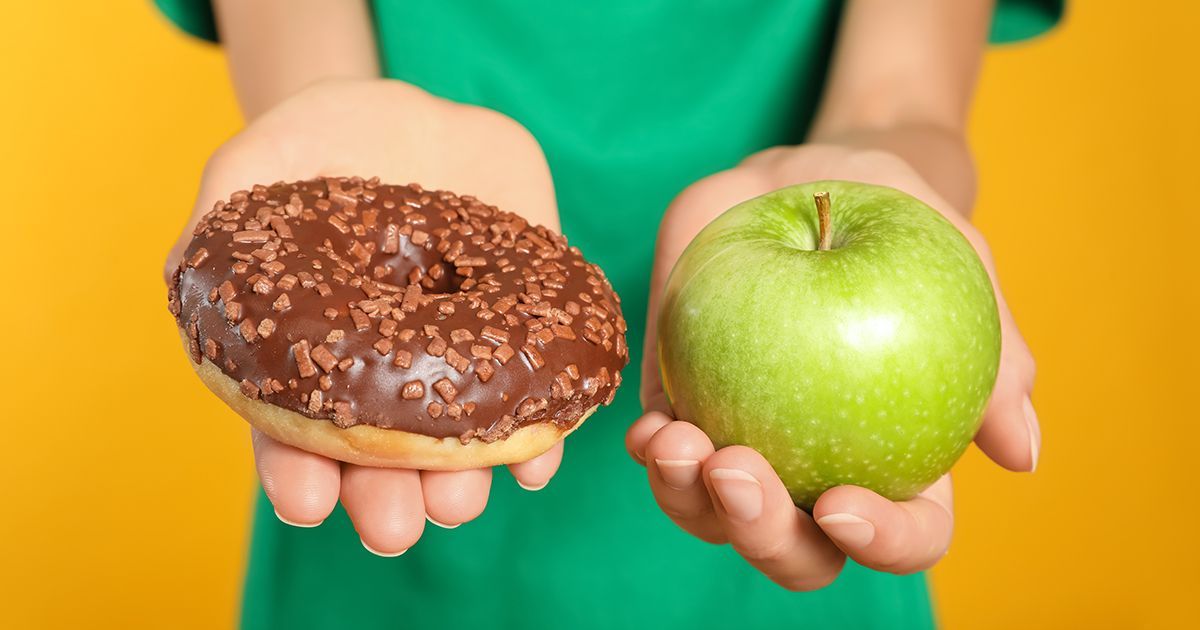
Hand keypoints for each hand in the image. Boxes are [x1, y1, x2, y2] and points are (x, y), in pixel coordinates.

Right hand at [166, 79, 564, 554]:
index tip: (304, 502)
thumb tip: (188, 271)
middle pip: (385, 459)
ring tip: (457, 499)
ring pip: (463, 442)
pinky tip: (537, 460)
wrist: (409, 110)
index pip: (300, 435)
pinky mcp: (524, 323)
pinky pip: (539, 391)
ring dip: (461, 481)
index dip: (298, 473)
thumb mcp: (255, 171)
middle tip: (390, 527)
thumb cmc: (316, 146)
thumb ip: (222, 223)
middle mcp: (389, 374)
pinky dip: (543, 432)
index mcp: (317, 358)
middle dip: (386, 499)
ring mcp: (460, 356)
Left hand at [626, 144, 1038, 588]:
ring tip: (676, 443)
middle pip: (799, 550)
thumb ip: (998, 354)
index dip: (881, 542)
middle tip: (738, 470)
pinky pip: (662, 451)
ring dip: (689, 499)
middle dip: (764, 535)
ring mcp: (744, 444)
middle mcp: (819, 470)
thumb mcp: (960, 263)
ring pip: (712, 516)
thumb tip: (1022, 457)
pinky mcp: (682, 405)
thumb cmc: (907, 222)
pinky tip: (650, 427)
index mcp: (900, 461)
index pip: (906, 533)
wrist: (822, 175)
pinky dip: (652, 450)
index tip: (843, 504)